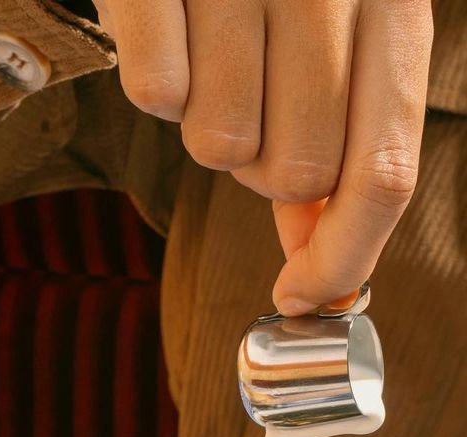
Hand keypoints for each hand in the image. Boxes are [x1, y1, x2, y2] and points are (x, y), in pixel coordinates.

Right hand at [95, 0, 432, 313]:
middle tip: (246, 106)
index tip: (303, 295)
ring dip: (208, 122)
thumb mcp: (326, 35)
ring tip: (209, 53)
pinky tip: (171, 30)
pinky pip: (157, 95)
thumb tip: (322, 260)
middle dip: (262, 169)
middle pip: (295, 171)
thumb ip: (335, 140)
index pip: (383, 169)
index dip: (343, 254)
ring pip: (222, 144)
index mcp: (391, 1)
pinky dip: (156, 79)